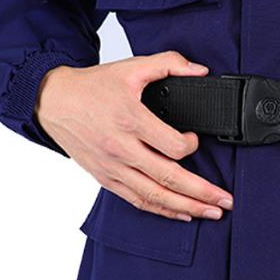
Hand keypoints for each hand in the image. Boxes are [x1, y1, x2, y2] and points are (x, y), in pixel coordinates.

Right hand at [35, 51, 232, 220]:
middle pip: (169, 178)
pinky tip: (182, 214)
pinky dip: (162, 211)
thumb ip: (168, 64)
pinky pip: (138, 201)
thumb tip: (200, 70)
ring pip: (155, 196)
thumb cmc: (91, 88)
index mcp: (131, 120)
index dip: (191, 146)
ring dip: (187, 208)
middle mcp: (122, 149)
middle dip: (203, 193)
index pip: (172, 146)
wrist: (52, 102)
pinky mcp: (107, 179)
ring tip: (212, 213)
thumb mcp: (131, 67)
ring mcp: (114, 168)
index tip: (196, 141)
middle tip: (226, 201)